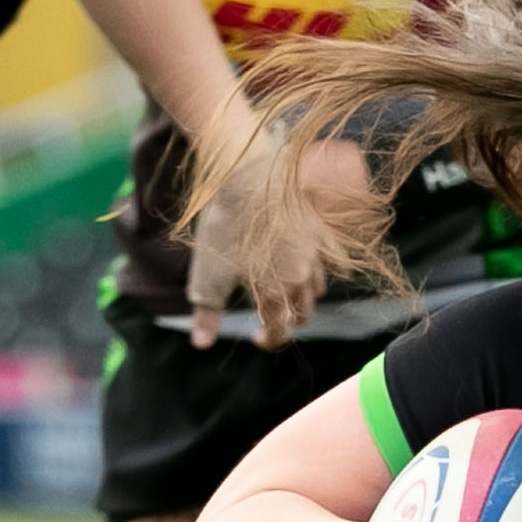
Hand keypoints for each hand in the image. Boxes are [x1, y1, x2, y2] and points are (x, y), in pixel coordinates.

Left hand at [184, 125, 347, 348]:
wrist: (249, 178)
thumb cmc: (226, 227)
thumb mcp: (208, 276)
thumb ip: (207, 313)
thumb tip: (201, 344)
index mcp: (275, 294)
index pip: (281, 332)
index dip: (270, 341)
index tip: (256, 338)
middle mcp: (300, 279)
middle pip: (303, 315)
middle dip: (286, 321)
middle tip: (269, 317)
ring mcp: (312, 255)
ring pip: (316, 290)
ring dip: (301, 298)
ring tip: (283, 291)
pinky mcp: (316, 233)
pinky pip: (320, 261)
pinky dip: (310, 272)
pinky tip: (294, 262)